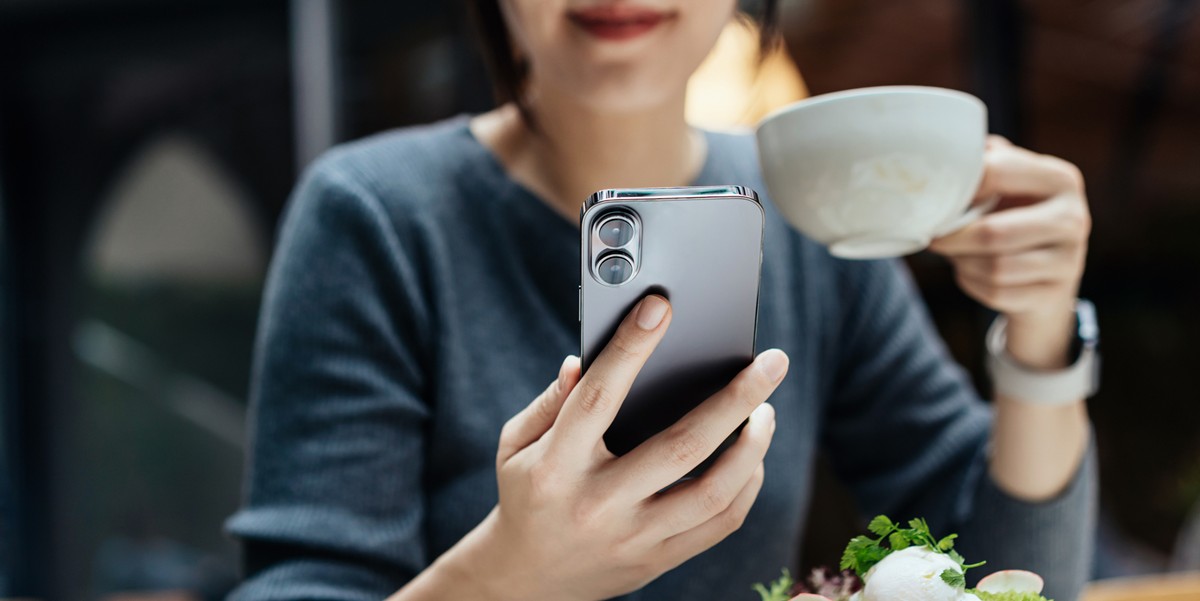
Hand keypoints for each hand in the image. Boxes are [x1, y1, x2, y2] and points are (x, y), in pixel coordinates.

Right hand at [462, 295, 787, 600]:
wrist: (525, 581)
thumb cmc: (527, 495)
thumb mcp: (517, 445)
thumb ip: (551, 401)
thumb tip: (585, 360)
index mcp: (557, 466)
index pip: (599, 397)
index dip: (630, 348)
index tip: (660, 308)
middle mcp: (600, 504)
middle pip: (682, 446)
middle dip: (736, 399)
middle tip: (772, 362)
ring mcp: (634, 538)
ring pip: (714, 492)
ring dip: (753, 446)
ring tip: (766, 409)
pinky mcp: (659, 560)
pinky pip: (720, 524)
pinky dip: (746, 485)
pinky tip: (752, 455)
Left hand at [929, 136, 1090, 367]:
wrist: (1046, 272)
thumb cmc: (1015, 216)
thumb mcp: (1008, 183)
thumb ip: (984, 163)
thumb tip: (937, 152)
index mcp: (1060, 178)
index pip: (998, 172)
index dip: (959, 187)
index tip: (936, 197)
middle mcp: (1073, 218)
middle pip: (993, 233)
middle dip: (954, 238)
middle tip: (933, 236)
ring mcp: (1069, 261)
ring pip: (994, 268)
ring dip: (962, 262)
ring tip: (955, 252)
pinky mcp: (1054, 295)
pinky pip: (996, 293)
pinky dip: (972, 283)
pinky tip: (971, 272)